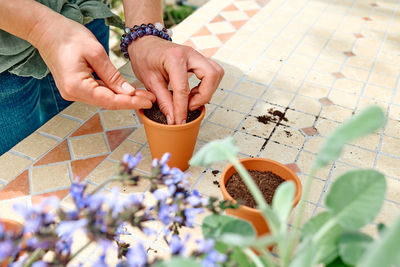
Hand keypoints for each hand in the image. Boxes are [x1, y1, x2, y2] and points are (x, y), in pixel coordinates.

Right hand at [34, 16, 155, 109]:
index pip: (110, 100)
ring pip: (104, 99)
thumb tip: (128, 92)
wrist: (46, 30)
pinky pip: (98, 92)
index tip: (148, 102)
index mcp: (77, 87)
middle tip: (150, 99)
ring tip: (143, 95)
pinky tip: (127, 91)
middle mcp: (73, 94)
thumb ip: (112, 75)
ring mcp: (73, 92)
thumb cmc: (68, 36)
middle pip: (108, 102)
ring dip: (123, 97)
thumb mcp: (96, 53)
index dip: (132, 102)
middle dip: (130, 101)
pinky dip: (113, 92)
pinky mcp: (75, 88)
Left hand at [128, 36, 223, 123]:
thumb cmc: (145, 58)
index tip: (180, 121)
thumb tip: (173, 119)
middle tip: (190, 106)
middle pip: (211, 75)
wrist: (145, 44)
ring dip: (208, 90)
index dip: (182, 108)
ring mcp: (197, 55)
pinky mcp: (199, 60)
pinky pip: (212, 73)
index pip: (183, 88)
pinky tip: (193, 93)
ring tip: (191, 99)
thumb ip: (163, 101)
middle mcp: (190, 54)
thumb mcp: (149, 81)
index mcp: (174, 58)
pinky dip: (207, 86)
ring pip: (216, 73)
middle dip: (204, 95)